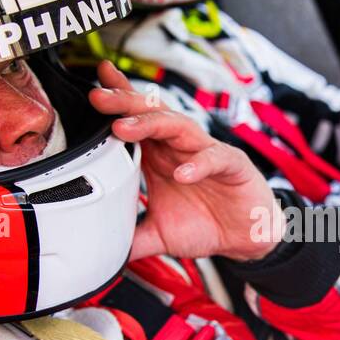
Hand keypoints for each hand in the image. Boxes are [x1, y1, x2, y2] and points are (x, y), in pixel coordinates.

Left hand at [90, 61, 284, 262]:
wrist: (246, 238)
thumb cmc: (206, 224)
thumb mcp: (159, 236)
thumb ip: (130, 239)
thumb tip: (102, 252)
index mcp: (160, 156)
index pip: (136, 121)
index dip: (117, 101)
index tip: (93, 86)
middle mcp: (180, 148)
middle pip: (151, 115)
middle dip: (124, 103)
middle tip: (98, 97)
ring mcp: (206, 153)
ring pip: (178, 126)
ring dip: (150, 124)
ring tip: (124, 128)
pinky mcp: (233, 166)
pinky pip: (215, 158)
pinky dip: (198, 164)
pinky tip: (182, 173)